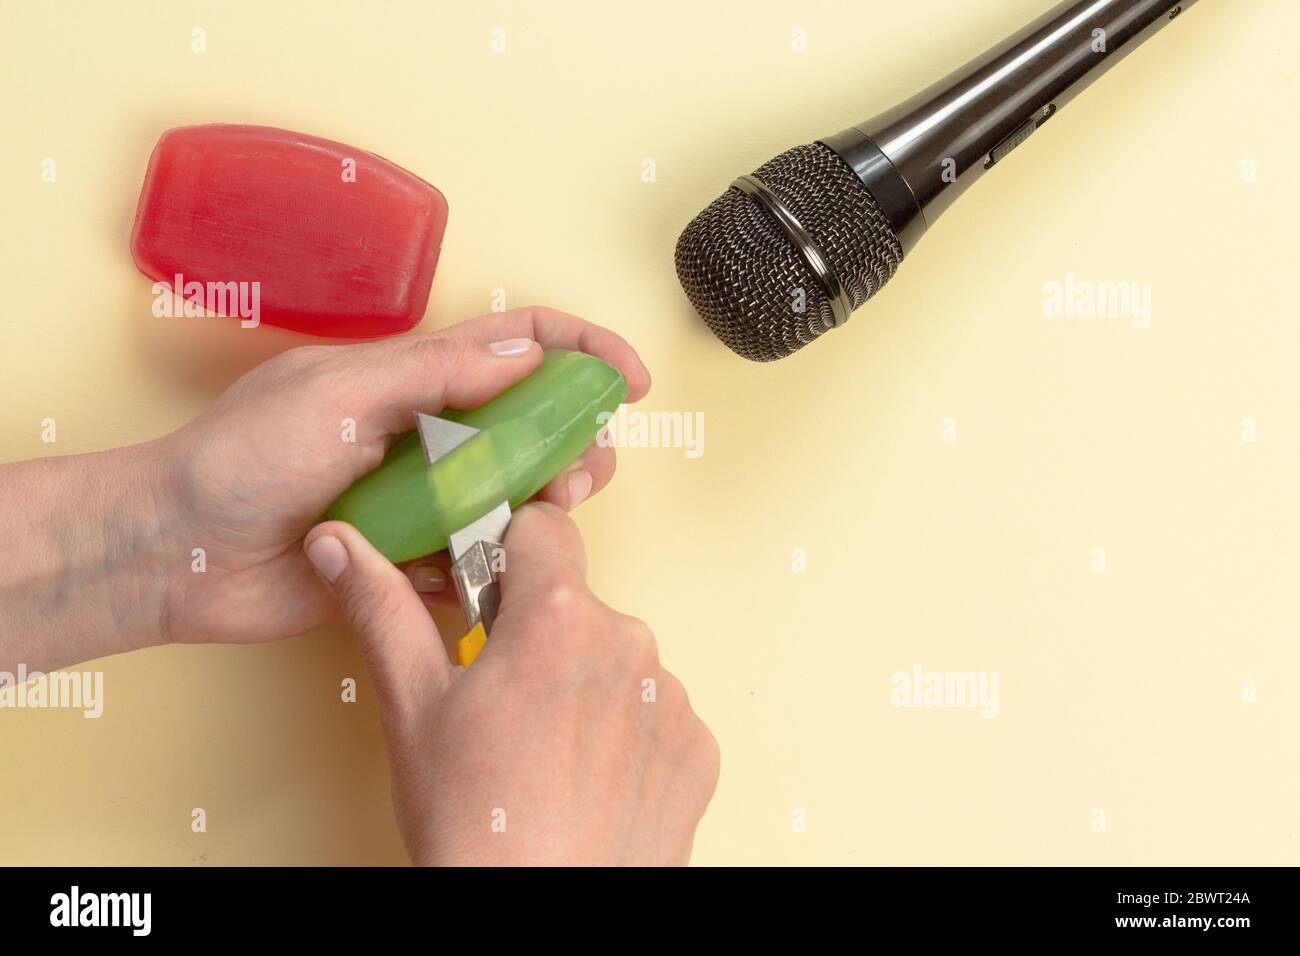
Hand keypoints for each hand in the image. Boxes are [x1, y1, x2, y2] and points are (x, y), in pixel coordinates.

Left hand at [155, 307, 649, 644]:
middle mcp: (426, 434)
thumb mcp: (338, 395)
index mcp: (411, 377)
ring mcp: (420, 499)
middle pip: (532, 425)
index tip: (629, 380)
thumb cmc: (238, 457)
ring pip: (514, 497)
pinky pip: (475, 564)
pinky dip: (497, 567)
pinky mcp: (409, 561)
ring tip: (543, 521)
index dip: (581, 352)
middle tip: (581, 471)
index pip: (516, 344)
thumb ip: (434, 373)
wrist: (176, 552)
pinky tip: (493, 572)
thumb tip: (525, 352)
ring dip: (546, 506)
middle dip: (576, 441)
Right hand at [303, 502, 720, 865]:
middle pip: (579, 604)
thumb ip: (382, 609)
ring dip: (586, 686)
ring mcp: (669, 699)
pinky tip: (586, 779)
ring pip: (618, 661)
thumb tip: (340, 548)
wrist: (538, 916)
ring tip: (544, 752)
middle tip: (503, 699)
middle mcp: (628, 644)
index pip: (545, 528)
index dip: (510, 553)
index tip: (491, 590)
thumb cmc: (473, 825)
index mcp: (556, 618)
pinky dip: (625, 735)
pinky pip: (656, 715)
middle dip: (541, 634)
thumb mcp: (411, 707)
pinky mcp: (697, 749)